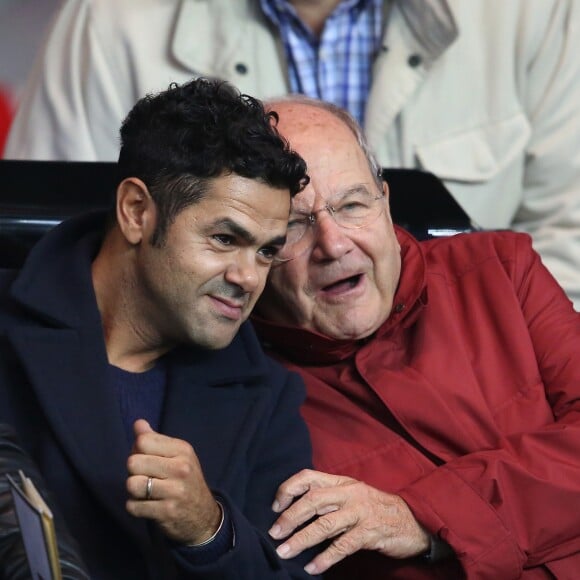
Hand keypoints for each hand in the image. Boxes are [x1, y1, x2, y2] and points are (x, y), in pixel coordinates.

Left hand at [126, 419, 220, 544]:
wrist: (203, 515)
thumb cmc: (185, 480)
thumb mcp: (177, 455)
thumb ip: (155, 439)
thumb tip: (138, 423)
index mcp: (182, 449)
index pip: (143, 441)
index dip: (137, 450)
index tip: (147, 459)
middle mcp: (181, 468)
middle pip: (133, 462)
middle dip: (134, 471)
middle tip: (146, 477)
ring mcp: (175, 491)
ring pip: (132, 484)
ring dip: (134, 490)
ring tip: (146, 492)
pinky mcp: (166, 512)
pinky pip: (133, 506)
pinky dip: (135, 507)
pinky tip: (148, 505)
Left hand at [269, 469, 429, 574]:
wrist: (413, 521)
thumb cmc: (376, 507)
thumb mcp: (352, 494)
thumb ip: (329, 497)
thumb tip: (296, 508)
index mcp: (342, 481)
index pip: (309, 477)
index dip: (289, 489)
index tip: (275, 506)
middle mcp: (349, 493)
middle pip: (313, 500)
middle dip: (290, 517)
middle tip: (274, 533)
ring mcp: (360, 512)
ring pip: (324, 524)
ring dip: (302, 540)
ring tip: (285, 552)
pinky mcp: (370, 533)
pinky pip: (342, 546)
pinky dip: (325, 558)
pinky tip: (312, 567)